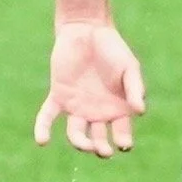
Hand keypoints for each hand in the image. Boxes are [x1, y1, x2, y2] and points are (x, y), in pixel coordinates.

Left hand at [33, 19, 147, 158]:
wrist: (88, 30)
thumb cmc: (114, 49)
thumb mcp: (129, 68)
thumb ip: (135, 88)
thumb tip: (140, 111)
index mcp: (118, 109)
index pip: (121, 133)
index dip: (123, 142)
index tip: (123, 145)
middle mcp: (97, 113)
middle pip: (98, 139)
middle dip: (101, 148)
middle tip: (103, 151)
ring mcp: (77, 106)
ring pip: (76, 133)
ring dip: (80, 143)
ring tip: (84, 145)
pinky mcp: (59, 96)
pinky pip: (48, 116)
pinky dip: (43, 129)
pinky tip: (42, 141)